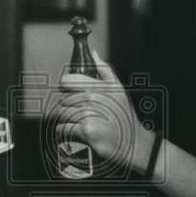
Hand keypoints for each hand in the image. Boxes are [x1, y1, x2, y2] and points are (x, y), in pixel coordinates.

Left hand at [50, 51, 152, 170]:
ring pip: (62, 114)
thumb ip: (105, 70)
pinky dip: (63, 131)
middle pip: (64, 99)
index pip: (69, 80)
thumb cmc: (124, 117)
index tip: (65, 89)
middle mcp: (94, 99)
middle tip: (75, 111)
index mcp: (99, 87)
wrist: (132, 142)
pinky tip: (72, 131)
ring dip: (64, 119)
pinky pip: (64, 128)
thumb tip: (94, 54)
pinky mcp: (86, 131)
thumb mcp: (118, 89)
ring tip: (74, 122)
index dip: (64, 85)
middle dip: (66, 106)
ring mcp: (89, 115)